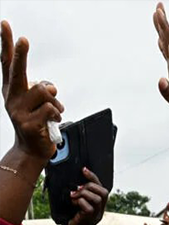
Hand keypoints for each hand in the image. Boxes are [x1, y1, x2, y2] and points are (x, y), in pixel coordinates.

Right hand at [1, 21, 63, 160]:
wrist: (32, 150)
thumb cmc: (36, 123)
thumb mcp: (36, 104)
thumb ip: (42, 90)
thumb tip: (50, 88)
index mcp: (12, 90)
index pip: (7, 63)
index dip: (7, 44)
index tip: (5, 25)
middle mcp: (11, 98)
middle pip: (18, 72)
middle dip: (22, 55)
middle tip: (24, 39)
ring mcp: (18, 111)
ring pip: (44, 92)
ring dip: (55, 102)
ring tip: (52, 113)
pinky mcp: (28, 123)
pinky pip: (51, 109)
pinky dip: (57, 114)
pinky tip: (52, 122)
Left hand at [62, 168, 107, 224]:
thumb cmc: (70, 221)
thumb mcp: (75, 206)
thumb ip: (78, 196)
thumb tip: (73, 183)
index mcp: (98, 206)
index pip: (102, 188)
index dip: (94, 177)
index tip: (84, 170)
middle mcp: (100, 211)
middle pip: (104, 192)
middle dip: (90, 186)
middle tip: (78, 188)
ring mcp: (96, 216)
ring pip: (96, 198)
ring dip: (83, 194)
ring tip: (73, 196)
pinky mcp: (88, 220)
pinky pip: (88, 207)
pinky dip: (79, 202)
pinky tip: (72, 203)